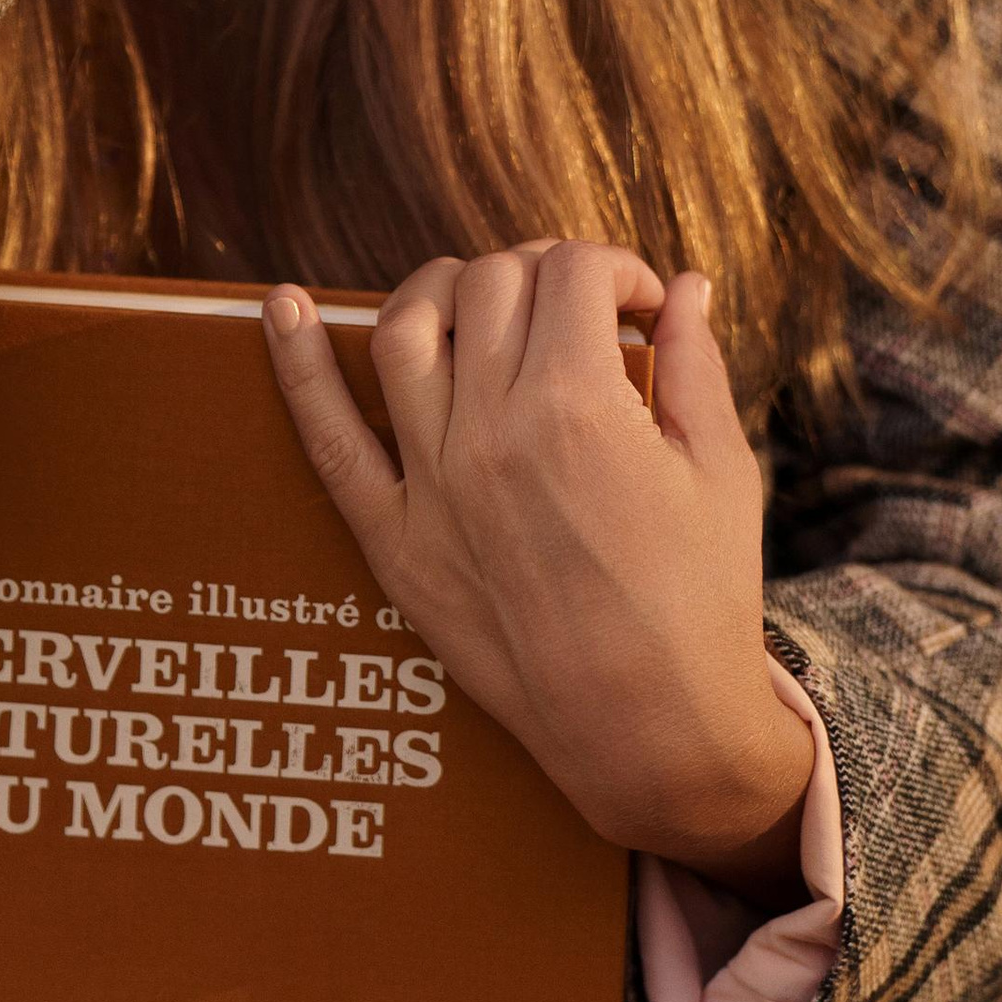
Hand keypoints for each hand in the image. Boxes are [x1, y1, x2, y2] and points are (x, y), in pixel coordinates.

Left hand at [262, 243, 814, 899]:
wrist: (648, 728)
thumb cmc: (701, 601)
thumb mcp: (722, 472)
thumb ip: (694, 364)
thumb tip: (684, 286)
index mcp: (582, 405)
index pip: (574, 272)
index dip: (618, 273)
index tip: (642, 311)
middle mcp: (492, 430)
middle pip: (491, 287)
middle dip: (544, 277)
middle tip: (578, 318)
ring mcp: (432, 483)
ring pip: (405, 330)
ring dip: (444, 291)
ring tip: (481, 305)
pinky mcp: (394, 538)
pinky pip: (326, 437)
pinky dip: (294, 364)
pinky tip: (279, 305)